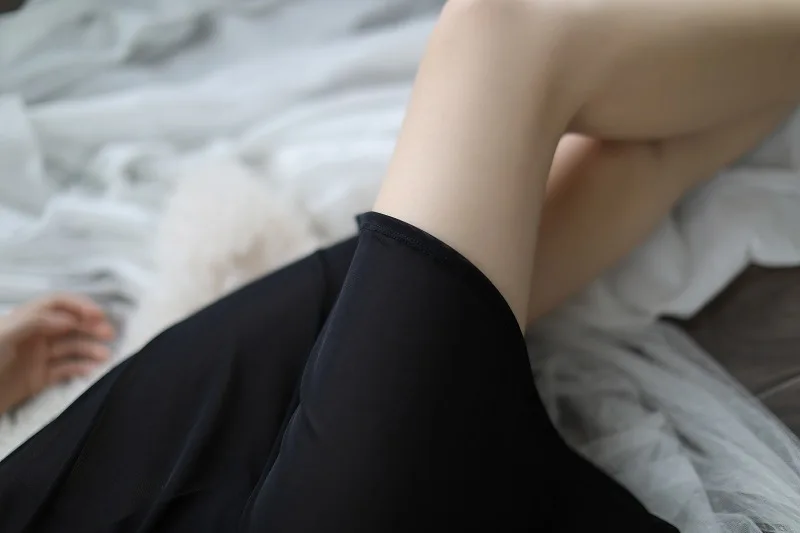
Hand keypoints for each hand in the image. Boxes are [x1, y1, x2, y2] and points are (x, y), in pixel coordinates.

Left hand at [0, 294, 115, 413]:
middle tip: (109, 334)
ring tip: (105, 356)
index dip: (78, 305)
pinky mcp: (39, 378)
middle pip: (68, 324)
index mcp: (23, 320)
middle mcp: (33, 336)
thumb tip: (68, 320)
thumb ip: (36, 322)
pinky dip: (81, 368)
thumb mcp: (4, 335)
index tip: (97, 314)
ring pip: (70, 347)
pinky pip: (65, 370)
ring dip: (90, 348)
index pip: (56, 304)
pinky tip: (93, 370)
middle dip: (90, 326)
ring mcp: (37, 357)